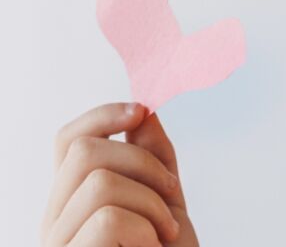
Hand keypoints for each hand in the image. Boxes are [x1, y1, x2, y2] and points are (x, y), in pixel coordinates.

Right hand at [40, 102, 198, 245]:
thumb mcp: (165, 196)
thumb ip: (153, 155)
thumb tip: (145, 111)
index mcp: (74, 195)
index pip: (69, 139)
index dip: (103, 116)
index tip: (141, 110)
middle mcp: (56, 216)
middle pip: (84, 151)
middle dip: (143, 161)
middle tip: (170, 190)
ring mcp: (58, 242)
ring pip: (99, 182)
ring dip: (151, 201)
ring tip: (166, 229)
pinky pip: (107, 219)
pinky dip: (145, 229)